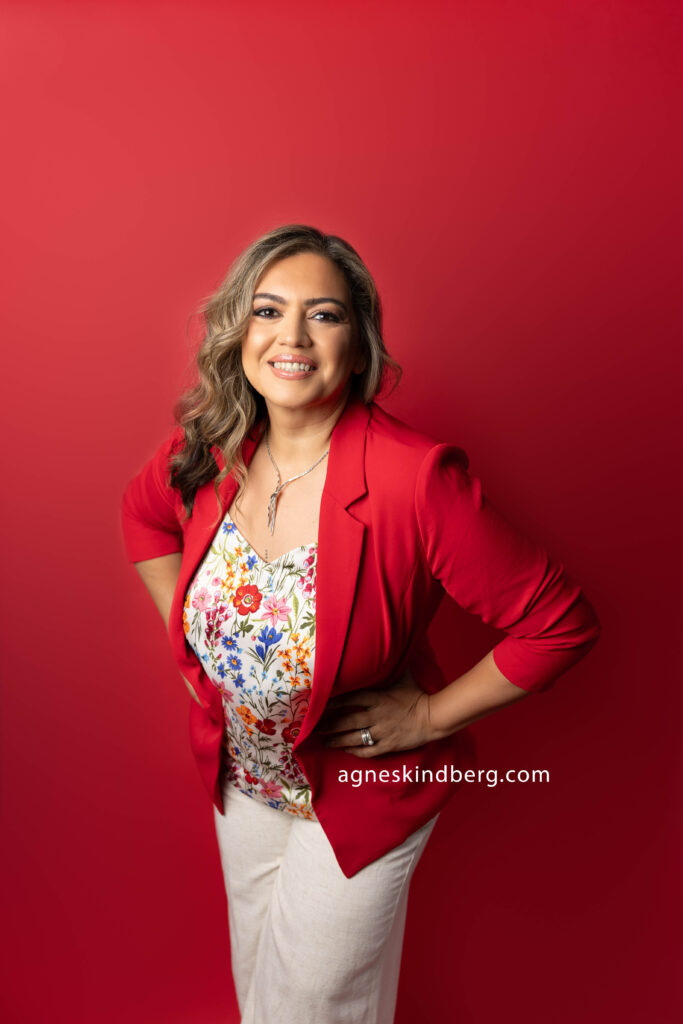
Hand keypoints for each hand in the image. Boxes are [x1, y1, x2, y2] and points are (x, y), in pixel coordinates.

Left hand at [314, 667, 434, 757]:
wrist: (433, 717)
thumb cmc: (417, 695)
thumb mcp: (403, 677)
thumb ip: (392, 667)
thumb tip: (389, 648)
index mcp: (378, 697)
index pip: (350, 699)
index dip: (333, 702)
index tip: (320, 704)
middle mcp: (376, 715)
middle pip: (347, 720)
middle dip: (329, 724)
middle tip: (315, 727)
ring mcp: (382, 732)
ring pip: (354, 738)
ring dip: (337, 740)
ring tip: (324, 741)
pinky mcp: (388, 745)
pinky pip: (368, 751)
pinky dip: (354, 751)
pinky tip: (345, 750)